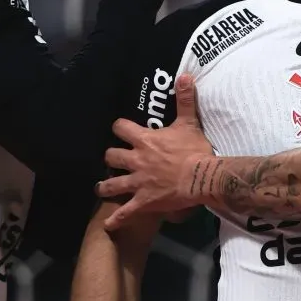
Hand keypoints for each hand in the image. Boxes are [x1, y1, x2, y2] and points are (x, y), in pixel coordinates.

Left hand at [96, 74, 211, 229]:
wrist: (201, 177)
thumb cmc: (194, 150)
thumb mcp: (189, 122)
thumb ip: (184, 100)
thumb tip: (184, 75)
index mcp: (145, 140)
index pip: (121, 128)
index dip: (119, 128)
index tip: (120, 129)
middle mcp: (135, 160)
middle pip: (111, 157)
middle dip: (110, 157)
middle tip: (112, 160)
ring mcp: (137, 182)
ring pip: (112, 184)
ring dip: (105, 186)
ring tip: (100, 188)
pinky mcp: (143, 201)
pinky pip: (125, 212)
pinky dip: (116, 219)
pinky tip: (108, 224)